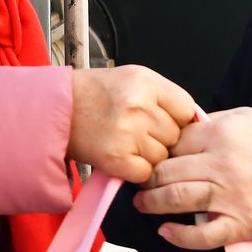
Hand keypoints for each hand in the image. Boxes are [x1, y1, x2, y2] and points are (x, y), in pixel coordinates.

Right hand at [67, 66, 196, 182]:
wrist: (56, 109)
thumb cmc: (95, 93)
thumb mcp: (133, 78)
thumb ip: (165, 96)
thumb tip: (194, 120)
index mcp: (146, 83)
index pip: (186, 109)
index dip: (177, 119)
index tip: (164, 120)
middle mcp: (138, 107)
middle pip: (175, 136)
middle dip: (161, 138)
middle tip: (137, 131)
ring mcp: (127, 134)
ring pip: (161, 156)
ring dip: (148, 155)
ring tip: (126, 141)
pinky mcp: (115, 158)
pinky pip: (145, 173)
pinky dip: (136, 170)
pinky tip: (122, 156)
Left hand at [132, 107, 251, 249]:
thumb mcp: (250, 118)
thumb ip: (216, 122)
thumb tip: (187, 127)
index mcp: (220, 135)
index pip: (173, 143)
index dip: (158, 151)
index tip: (152, 158)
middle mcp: (219, 165)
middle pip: (166, 172)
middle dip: (147, 179)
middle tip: (141, 183)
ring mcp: (227, 196)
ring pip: (175, 200)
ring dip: (151, 204)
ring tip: (143, 205)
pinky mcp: (238, 224)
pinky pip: (200, 234)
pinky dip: (178, 235)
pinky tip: (166, 231)